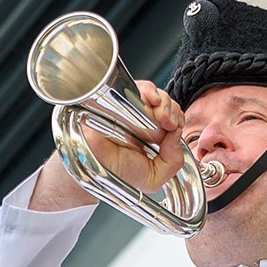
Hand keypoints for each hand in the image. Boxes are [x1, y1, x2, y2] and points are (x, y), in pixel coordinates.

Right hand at [28, 79, 187, 208]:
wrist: (88, 164)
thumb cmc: (114, 172)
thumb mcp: (153, 178)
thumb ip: (173, 162)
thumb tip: (177, 135)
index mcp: (155, 139)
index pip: (176, 123)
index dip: (178, 123)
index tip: (173, 130)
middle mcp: (146, 122)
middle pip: (171, 107)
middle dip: (173, 113)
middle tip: (168, 124)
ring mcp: (134, 110)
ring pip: (160, 97)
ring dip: (165, 104)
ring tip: (159, 116)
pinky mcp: (122, 99)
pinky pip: (143, 88)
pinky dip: (151, 91)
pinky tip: (151, 101)